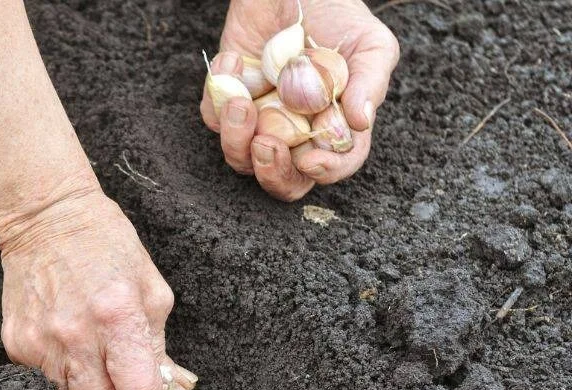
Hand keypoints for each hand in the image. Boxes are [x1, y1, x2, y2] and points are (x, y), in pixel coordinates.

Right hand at [0, 189, 197, 389]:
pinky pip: (45, 385)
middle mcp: (74, 334)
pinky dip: (66, 382)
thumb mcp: (151, 290)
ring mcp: (39, 342)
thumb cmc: (106, 246)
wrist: (44, 219)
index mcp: (116, 315)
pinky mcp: (15, 345)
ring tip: (104, 378)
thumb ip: (160, 346)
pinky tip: (75, 356)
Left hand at [199, 0, 399, 199]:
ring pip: (240, 157)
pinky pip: (212, 117)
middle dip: (272, 172)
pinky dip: (217, 94)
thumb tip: (360, 122)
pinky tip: (233, 59)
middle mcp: (296, 131)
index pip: (335, 164)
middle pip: (282, 179)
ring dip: (235, 137)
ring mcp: (260, 119)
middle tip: (266, 145)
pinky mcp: (228, 100)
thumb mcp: (369, 44)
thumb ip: (369, 82)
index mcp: (334, 126)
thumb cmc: (339, 14)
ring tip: (239, 102)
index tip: (310, 160)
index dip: (326, 171)